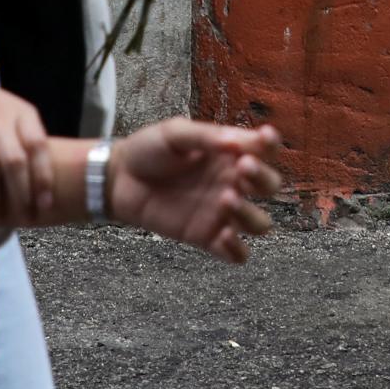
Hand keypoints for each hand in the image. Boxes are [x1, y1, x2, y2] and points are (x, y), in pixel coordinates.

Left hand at [107, 119, 283, 263]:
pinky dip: (237, 249)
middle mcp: (232, 183)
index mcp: (230, 154)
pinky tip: (223, 234)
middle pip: (270, 188)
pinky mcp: (206, 238)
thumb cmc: (148, 150)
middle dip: (263, 178)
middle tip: (243, 166)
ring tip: (226, 198)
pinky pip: (236, 254)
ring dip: (250, 214)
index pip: (264, 150)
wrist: (118, 178)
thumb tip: (240, 141)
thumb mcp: (175, 133)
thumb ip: (206, 137)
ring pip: (259, 224)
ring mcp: (221, 213)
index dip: (271, 145)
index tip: (265, 138)